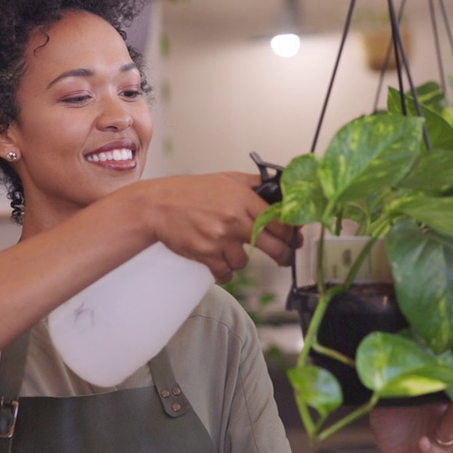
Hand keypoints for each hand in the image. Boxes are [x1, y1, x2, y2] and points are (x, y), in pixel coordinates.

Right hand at [137, 173, 296, 281]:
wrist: (158, 206)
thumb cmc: (191, 192)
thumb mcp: (226, 179)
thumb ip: (255, 184)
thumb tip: (280, 186)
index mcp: (243, 199)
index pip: (280, 222)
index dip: (291, 234)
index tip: (294, 239)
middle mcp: (234, 220)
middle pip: (274, 246)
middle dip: (283, 255)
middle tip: (285, 258)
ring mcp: (220, 239)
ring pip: (245, 262)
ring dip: (240, 259)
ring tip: (228, 248)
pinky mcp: (206, 255)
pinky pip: (226, 273)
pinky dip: (224, 271)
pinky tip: (218, 261)